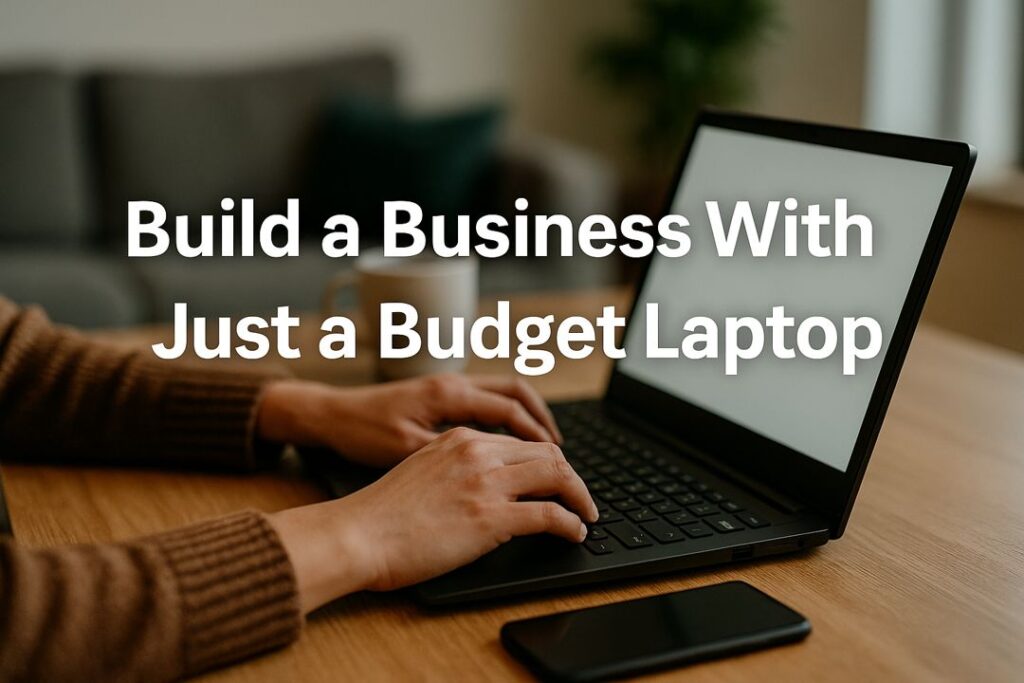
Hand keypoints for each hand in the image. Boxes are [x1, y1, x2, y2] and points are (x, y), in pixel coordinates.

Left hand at [257, 373, 561, 466]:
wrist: (329, 417)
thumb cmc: (361, 433)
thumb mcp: (406, 450)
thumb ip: (452, 456)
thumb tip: (494, 473)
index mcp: (449, 394)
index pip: (512, 411)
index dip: (540, 439)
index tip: (560, 466)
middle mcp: (453, 383)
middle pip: (517, 393)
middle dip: (544, 422)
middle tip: (563, 456)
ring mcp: (446, 387)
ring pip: (503, 394)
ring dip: (527, 419)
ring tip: (544, 451)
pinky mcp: (438, 397)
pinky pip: (485, 402)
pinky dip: (506, 421)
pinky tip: (507, 448)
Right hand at [267, 428, 597, 612]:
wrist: (357, 534)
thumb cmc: (380, 514)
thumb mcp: (422, 472)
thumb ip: (455, 469)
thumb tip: (481, 488)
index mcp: (460, 439)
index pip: (522, 442)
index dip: (549, 462)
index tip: (557, 479)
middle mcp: (477, 452)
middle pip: (547, 454)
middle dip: (571, 477)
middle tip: (581, 498)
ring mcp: (485, 483)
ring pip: (557, 477)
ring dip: (580, 497)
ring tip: (586, 515)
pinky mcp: (491, 517)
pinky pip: (550, 515)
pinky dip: (571, 524)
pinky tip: (574, 534)